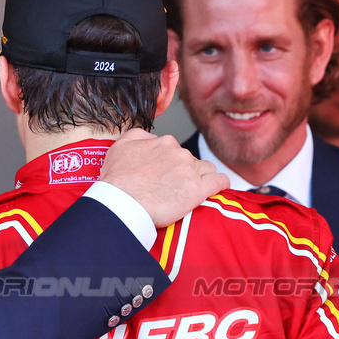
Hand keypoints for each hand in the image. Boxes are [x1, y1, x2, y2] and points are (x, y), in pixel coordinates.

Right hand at [99, 129, 227, 226]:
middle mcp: (179, 153)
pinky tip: (219, 188)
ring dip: (203, 177)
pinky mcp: (198, 189)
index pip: (176, 150)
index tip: (166, 176)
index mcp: (164, 143)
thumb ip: (138, 135)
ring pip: (207, 169)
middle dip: (186, 171)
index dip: (172, 164)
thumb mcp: (120, 147)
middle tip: (174, 187)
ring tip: (192, 191)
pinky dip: (221, 184)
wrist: (121, 203)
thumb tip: (151, 138)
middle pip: (192, 160)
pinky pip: (220, 181)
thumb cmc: (117, 181)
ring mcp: (190, 170)